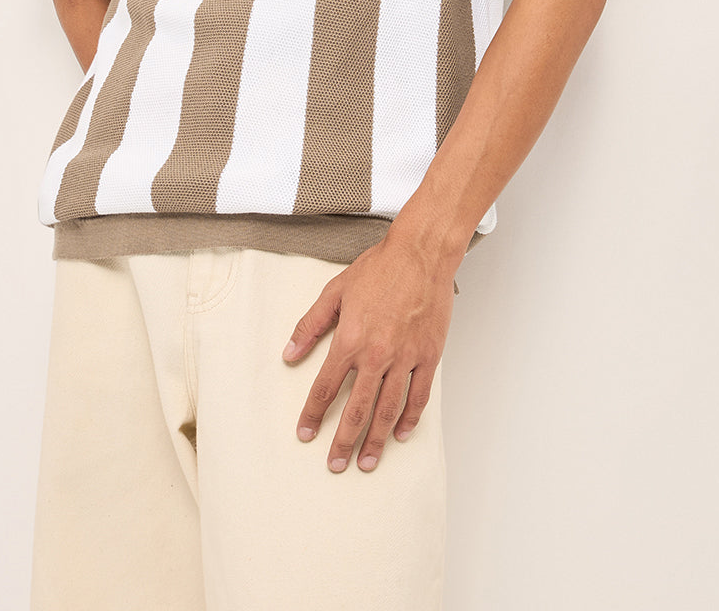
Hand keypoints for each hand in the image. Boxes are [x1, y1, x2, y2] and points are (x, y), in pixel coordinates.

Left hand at [281, 234, 454, 472]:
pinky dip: (409, 419)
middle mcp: (377, 354)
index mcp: (350, 339)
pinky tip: (401, 435)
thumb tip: (289, 353)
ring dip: (376, 440)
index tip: (304, 434)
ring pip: (388, 409)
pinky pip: (418, 396)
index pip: (326, 387)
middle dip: (343, 441)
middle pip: (357, 408)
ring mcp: (405, 358)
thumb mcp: (335, 292)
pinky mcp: (428, 356)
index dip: (313, 413)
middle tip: (335, 465)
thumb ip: (310, 325)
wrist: (420, 254)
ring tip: (366, 463)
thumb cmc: (378, 269)